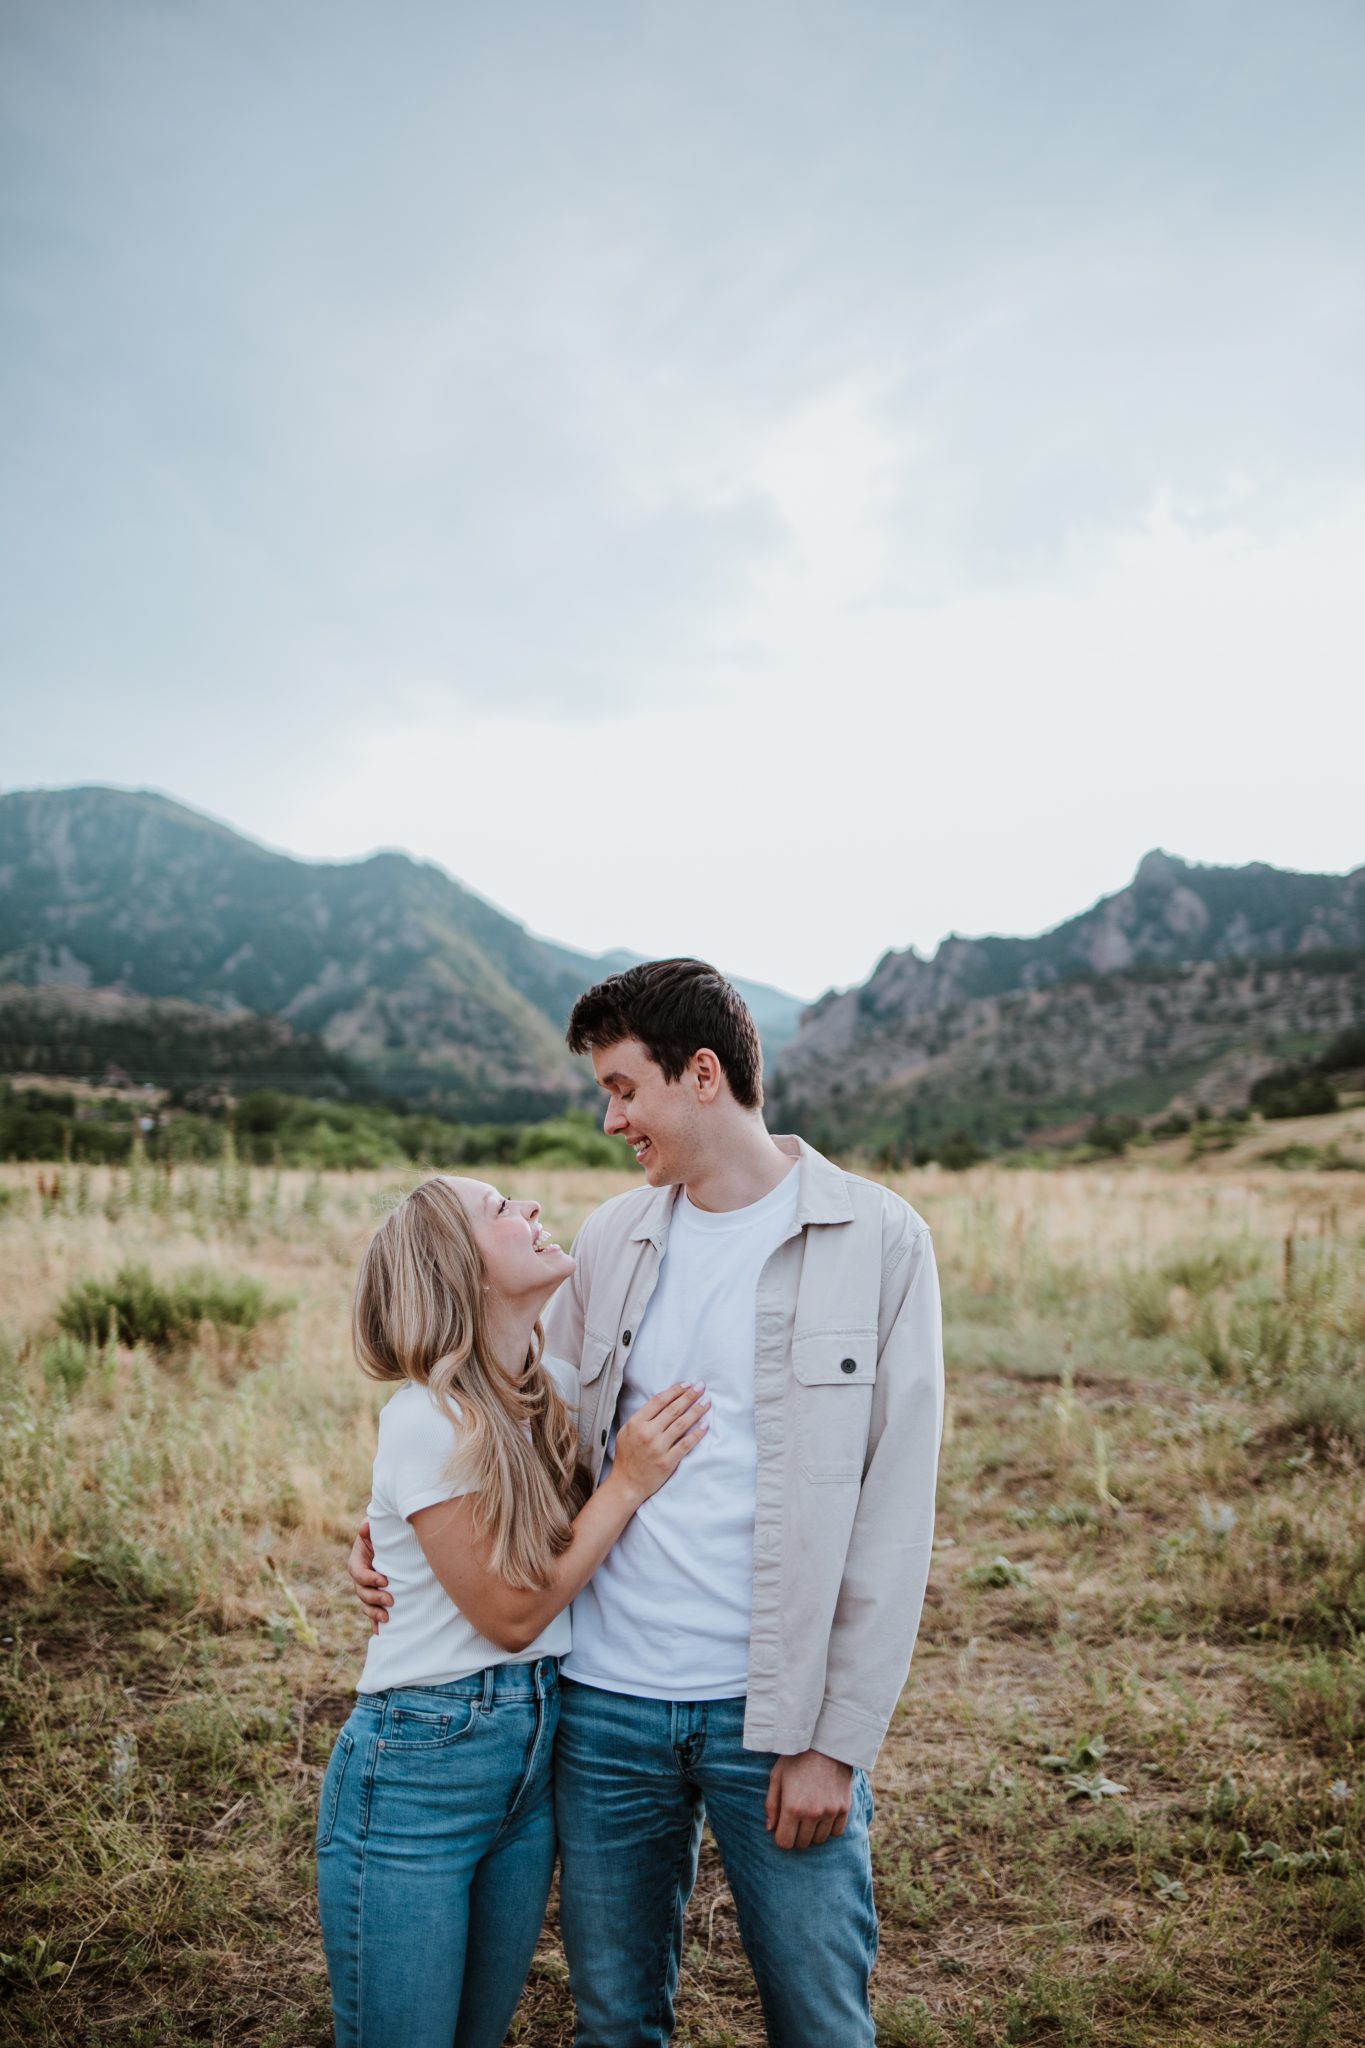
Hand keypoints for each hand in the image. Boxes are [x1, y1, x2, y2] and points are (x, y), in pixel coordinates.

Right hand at [348, 1518, 391, 1632]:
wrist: (392, 1543)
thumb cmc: (383, 1534)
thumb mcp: (376, 1529)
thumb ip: (370, 1529)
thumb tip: (365, 1527)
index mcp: (357, 1562)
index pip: (358, 1573)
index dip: (369, 1578)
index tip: (385, 1580)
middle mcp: (360, 1578)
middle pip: (361, 1592)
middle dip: (375, 1598)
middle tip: (391, 1600)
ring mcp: (367, 1589)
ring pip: (366, 1605)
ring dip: (374, 1613)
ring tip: (387, 1617)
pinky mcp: (376, 1597)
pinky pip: (372, 1612)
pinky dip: (374, 1622)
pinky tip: (380, 1631)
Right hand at [610, 1383, 709, 1504]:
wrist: (626, 1484)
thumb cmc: (627, 1457)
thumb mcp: (627, 1431)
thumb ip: (642, 1417)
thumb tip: (663, 1401)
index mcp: (636, 1423)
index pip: (659, 1401)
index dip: (674, 1391)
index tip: (687, 1384)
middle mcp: (647, 1433)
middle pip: (673, 1410)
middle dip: (689, 1396)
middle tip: (702, 1386)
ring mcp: (658, 1447)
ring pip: (681, 1424)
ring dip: (696, 1411)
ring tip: (707, 1401)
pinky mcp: (667, 1461)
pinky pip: (686, 1444)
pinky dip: (697, 1433)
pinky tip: (706, 1425)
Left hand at [765, 1750, 853, 1850]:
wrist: (825, 1743)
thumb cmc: (796, 1758)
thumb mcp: (777, 1777)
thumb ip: (771, 1805)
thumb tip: (770, 1829)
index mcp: (792, 1807)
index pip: (785, 1843)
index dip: (781, 1838)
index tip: (782, 1829)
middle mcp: (812, 1813)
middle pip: (802, 1843)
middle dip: (796, 1835)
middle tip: (795, 1820)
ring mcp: (830, 1812)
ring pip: (819, 1840)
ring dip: (813, 1832)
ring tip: (809, 1815)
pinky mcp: (844, 1808)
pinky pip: (836, 1832)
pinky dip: (829, 1828)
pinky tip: (824, 1814)